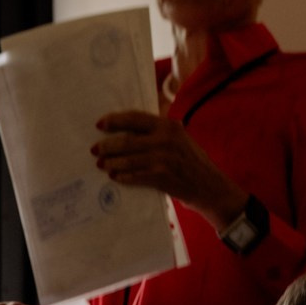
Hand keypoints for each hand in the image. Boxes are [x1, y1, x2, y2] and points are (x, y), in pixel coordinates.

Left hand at [91, 113, 245, 229]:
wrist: (209, 187)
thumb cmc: (192, 163)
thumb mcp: (179, 139)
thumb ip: (159, 132)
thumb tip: (129, 131)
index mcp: (168, 126)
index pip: (135, 118)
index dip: (115, 120)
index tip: (100, 124)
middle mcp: (165, 139)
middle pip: (127, 140)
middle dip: (108, 145)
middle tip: (95, 150)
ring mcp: (163, 158)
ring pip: (128, 159)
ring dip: (112, 162)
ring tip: (102, 164)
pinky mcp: (161, 176)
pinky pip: (135, 176)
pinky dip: (123, 176)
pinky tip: (115, 176)